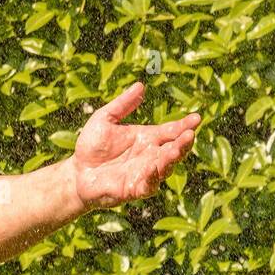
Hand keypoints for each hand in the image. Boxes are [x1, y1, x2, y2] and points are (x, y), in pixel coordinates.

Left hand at [69, 82, 199, 211]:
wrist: (77, 172)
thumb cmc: (92, 146)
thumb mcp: (104, 119)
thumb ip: (122, 105)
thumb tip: (140, 85)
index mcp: (148, 138)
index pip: (171, 130)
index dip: (184, 125)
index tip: (197, 117)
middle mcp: (151, 155)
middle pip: (174, 149)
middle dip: (183, 143)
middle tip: (190, 134)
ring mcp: (145, 173)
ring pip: (165, 167)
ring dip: (172, 159)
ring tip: (176, 148)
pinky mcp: (135, 189)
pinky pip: (149, 184)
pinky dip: (153, 176)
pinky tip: (153, 167)